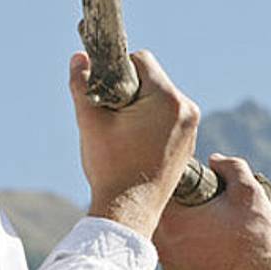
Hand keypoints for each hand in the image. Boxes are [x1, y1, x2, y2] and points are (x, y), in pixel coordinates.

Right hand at [71, 50, 199, 237]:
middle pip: (151, 79)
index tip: (104, 91)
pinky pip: (167, 117)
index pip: (141, 60)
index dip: (117, 69)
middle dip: (129, 90)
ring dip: (140, 106)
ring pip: (159, 98)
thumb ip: (81, 84)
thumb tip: (79, 57)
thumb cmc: (111, 167)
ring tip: (122, 133)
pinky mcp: (189, 142)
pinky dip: (151, 122)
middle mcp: (187, 109)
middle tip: (111, 116)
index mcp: (168, 99)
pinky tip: (134, 143)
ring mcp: (191, 127)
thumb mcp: (90, 122)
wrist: (129, 212)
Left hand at [154, 154, 270, 269]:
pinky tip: (214, 246)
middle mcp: (163, 246)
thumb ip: (231, 167)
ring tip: (213, 225)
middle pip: (165, 215)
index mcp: (171, 220)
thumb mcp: (248, 191)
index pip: (164, 190)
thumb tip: (215, 161)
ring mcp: (171, 267)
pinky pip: (181, 257)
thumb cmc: (255, 238)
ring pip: (172, 238)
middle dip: (184, 206)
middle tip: (208, 203)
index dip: (181, 182)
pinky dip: (192, 250)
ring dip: (186, 229)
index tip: (199, 183)